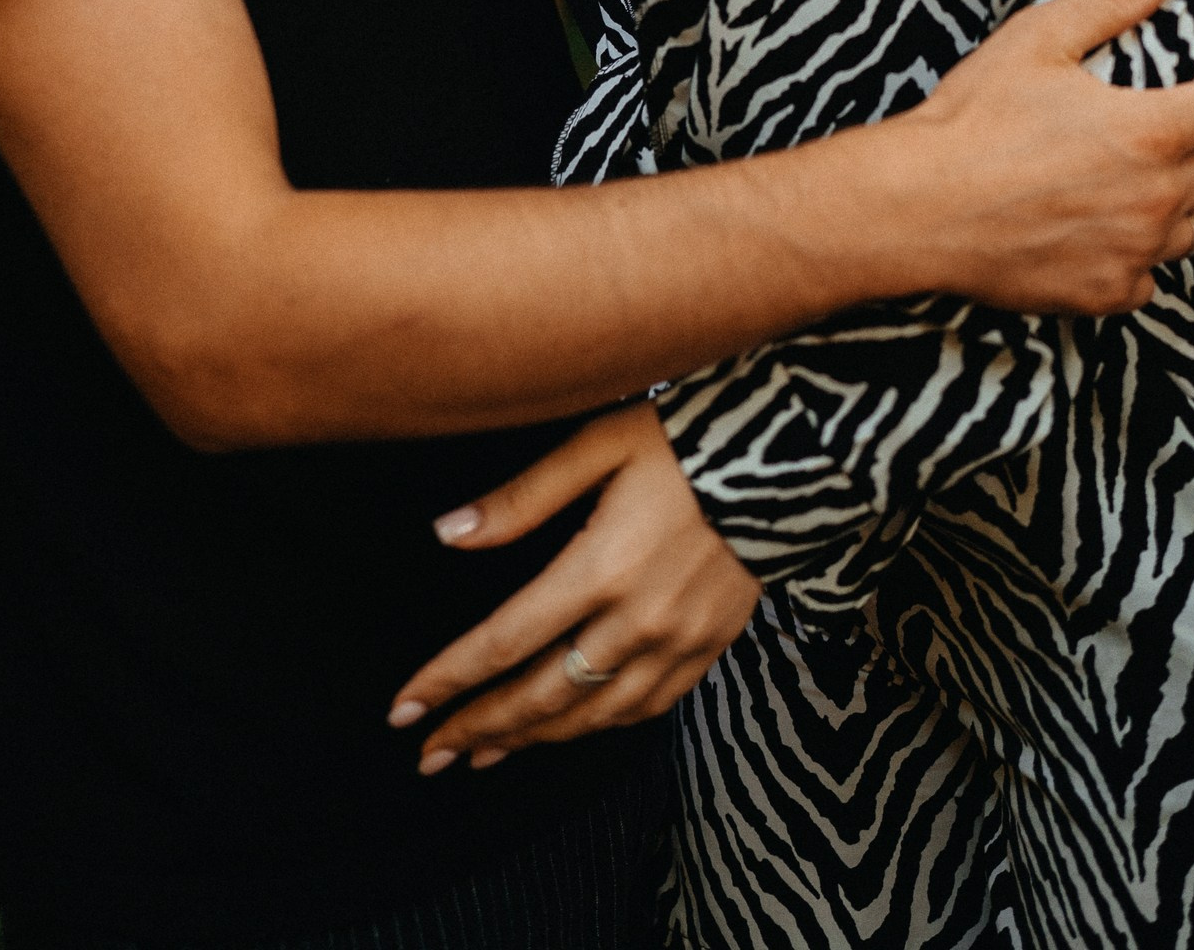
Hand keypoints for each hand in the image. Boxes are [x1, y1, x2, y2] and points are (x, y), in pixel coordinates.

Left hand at [387, 404, 759, 774]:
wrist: (790, 455)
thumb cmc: (685, 437)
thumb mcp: (599, 443)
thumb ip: (523, 498)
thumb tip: (448, 535)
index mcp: (602, 567)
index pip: (505, 642)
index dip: (449, 680)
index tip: (403, 710)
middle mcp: (639, 621)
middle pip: (542, 696)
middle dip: (478, 729)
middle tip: (428, 756)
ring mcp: (679, 643)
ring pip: (591, 716)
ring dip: (532, 741)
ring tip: (482, 755)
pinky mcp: (708, 649)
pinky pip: (643, 711)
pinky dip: (596, 728)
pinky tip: (567, 730)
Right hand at [874, 0, 1193, 314]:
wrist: (918, 208)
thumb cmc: (973, 120)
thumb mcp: (1036, 39)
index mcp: (1149, 130)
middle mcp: (1155, 197)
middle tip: (1152, 136)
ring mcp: (1133, 252)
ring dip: (1176, 207)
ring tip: (1130, 186)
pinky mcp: (1105, 294)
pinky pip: (1150, 280)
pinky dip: (1134, 258)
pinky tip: (1096, 233)